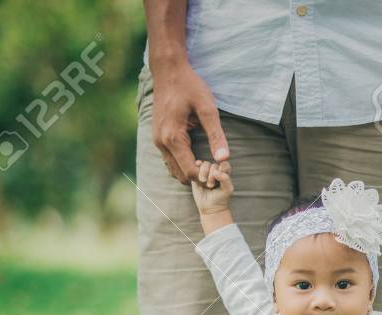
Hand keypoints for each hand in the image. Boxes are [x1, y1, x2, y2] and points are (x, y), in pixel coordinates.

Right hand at [151, 59, 229, 183]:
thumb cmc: (189, 86)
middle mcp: (161, 142)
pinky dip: (183, 162)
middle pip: (180, 175)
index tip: (220, 170)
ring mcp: (157, 140)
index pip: (190, 172)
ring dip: (190, 170)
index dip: (207, 176)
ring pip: (174, 169)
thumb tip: (224, 159)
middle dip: (199, 176)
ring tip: (208, 160)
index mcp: (173, 138)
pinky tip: (198, 154)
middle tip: (216, 167)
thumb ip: (216, 135)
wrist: (168, 70)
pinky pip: (171, 159)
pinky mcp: (158, 136)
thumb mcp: (208, 109)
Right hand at [190, 159, 233, 213]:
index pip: (224, 164)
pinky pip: (195, 165)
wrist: (210, 206)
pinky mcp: (197, 173)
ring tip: (204, 182)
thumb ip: (225, 179)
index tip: (218, 177)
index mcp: (225, 173)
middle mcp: (216, 170)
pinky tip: (197, 175)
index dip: (222, 168)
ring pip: (204, 164)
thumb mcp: (227, 189)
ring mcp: (206, 171)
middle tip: (210, 186)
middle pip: (213, 165)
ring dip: (203, 173)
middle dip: (211, 175)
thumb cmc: (221, 198)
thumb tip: (215, 171)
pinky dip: (196, 168)